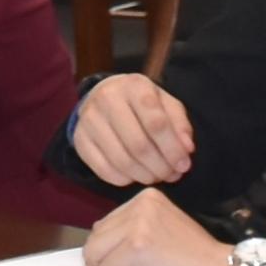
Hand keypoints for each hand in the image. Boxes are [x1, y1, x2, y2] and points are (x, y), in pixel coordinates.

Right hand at [64, 75, 198, 191]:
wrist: (104, 96)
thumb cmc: (143, 103)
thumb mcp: (167, 104)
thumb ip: (180, 124)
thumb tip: (186, 150)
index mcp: (135, 86)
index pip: (156, 122)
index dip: (172, 149)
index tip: (183, 165)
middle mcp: (107, 99)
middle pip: (138, 145)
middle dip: (160, 167)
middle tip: (171, 175)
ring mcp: (89, 119)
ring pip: (121, 160)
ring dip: (144, 176)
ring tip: (156, 177)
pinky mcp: (79, 139)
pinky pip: (103, 169)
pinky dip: (124, 179)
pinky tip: (135, 176)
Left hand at [74, 190, 243, 265]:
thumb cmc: (201, 264)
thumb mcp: (163, 233)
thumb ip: (134, 234)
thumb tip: (99, 253)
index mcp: (147, 199)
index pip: (105, 225)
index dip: (106, 252)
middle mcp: (140, 206)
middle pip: (94, 239)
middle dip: (101, 265)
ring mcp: (138, 226)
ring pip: (94, 254)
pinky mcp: (136, 249)